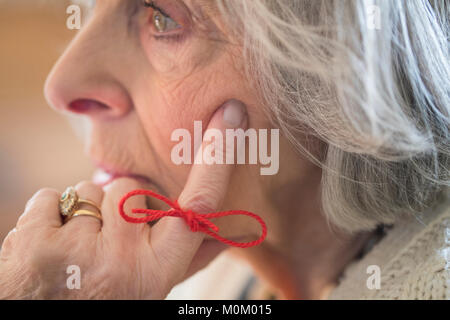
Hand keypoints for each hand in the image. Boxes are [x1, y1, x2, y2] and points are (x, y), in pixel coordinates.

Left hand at [0, 100, 247, 298]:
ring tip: (78, 248)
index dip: (218, 156)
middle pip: (129, 188)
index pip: (198, 204)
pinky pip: (49, 197)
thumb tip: (228, 235)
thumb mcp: (152, 286)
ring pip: (89, 190)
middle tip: (108, 241)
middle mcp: (120, 261)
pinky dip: (49, 216)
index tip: (230, 115)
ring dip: (84, 213)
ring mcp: (75, 250)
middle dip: (118, 204)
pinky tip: (52, 245)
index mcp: (156, 272)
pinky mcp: (34, 240)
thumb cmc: (108, 298)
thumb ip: (188, 260)